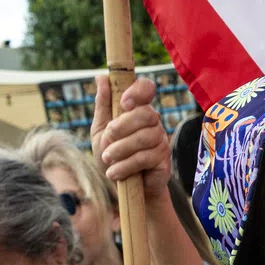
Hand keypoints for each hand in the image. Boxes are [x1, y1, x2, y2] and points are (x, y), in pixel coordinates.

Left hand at [91, 74, 170, 197]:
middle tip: (108, 137)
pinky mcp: (164, 160)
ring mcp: (161, 140)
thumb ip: (103, 105)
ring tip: (108, 159)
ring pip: (145, 137)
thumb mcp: (100, 130)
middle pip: (146, 113)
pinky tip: (115, 173)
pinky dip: (126, 165)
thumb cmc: (112, 156)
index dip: (137, 92)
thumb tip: (101, 77)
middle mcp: (153, 122)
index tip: (123, 104)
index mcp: (137, 109)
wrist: (122, 187)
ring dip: (121, 149)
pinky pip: (146, 157)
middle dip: (123, 126)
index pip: (146, 88)